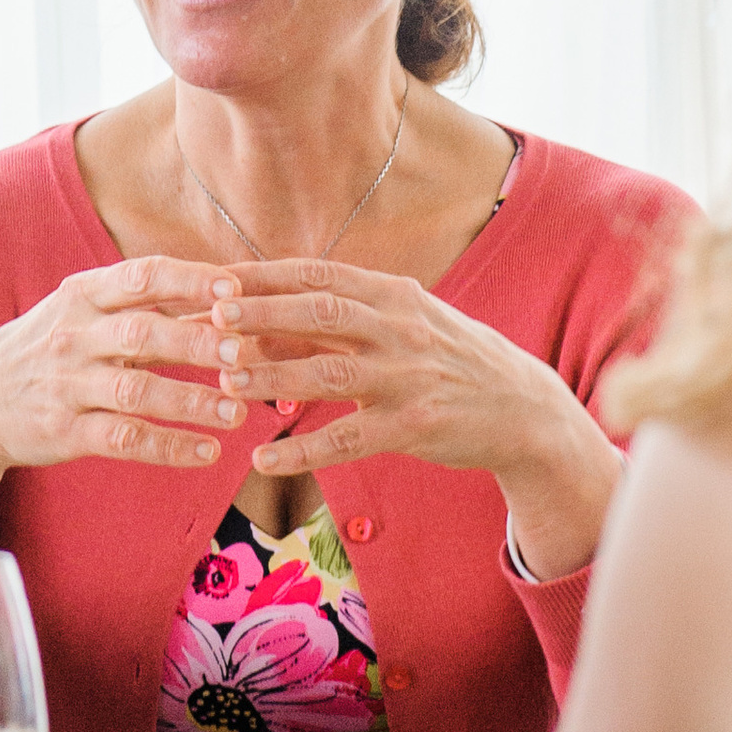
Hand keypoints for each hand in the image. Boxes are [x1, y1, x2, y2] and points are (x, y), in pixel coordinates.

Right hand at [0, 255, 244, 481]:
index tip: (235, 288)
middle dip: (198, 342)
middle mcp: (73, 335)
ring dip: (191, 403)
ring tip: (237, 412)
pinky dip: (169, 447)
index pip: (142, 276)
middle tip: (245, 352)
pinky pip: (124, 439)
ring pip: (137, 391)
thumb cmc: (44, 350)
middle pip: (143, 332)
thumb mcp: (77, 312)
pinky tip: (206, 453)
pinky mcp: (64, 431)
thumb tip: (217, 297)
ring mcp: (67, 385)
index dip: (190, 281)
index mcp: (81, 295)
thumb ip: (138, 305)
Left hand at [214, 259, 620, 578]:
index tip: (215, 278)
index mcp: (392, 292)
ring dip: (273, 377)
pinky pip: (348, 439)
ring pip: (329, 373)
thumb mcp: (400, 323)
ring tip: (225, 383)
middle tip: (211, 318)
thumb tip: (257, 325)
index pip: (318, 272)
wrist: (520, 406)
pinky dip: (303, 450)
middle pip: (320, 312)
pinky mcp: (414, 427)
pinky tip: (264, 459)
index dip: (265, 275)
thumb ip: (336, 321)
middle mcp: (399, 327)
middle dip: (263, 313)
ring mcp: (408, 377)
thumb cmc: (444, 359)